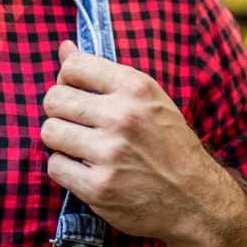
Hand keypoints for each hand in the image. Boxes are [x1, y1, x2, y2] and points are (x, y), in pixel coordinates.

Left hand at [40, 39, 238, 246]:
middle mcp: (123, 116)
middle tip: (77, 126)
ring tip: (81, 149)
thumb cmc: (168, 145)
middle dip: (60, 112)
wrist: (195, 199)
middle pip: (54, 99)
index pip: (73, 66)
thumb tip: (63, 47)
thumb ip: (104, 74)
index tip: (78, 94)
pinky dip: (65, 170)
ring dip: (61, 142)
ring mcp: (110, 153)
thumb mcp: (148, 100)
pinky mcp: (99, 187)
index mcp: (136, 88)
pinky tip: (85, 170)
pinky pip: (55, 166)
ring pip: (50, 132)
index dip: (67, 80)